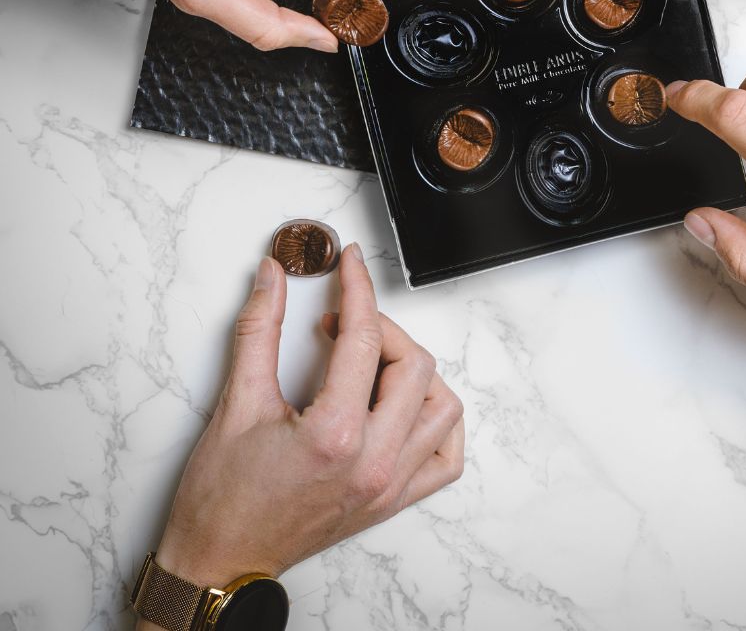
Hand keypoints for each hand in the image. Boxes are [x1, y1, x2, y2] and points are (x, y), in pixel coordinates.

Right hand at [145, 243, 464, 602]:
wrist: (218, 562)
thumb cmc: (221, 497)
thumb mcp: (235, 404)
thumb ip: (257, 331)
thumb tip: (273, 279)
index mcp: (334, 436)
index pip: (364, 339)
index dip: (358, 289)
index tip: (350, 264)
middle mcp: (372, 463)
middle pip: (415, 366)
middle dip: (382, 328)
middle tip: (343, 321)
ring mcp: (388, 485)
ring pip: (441, 407)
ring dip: (415, 372)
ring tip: (374, 361)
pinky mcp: (391, 501)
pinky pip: (445, 457)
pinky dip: (436, 423)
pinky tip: (406, 405)